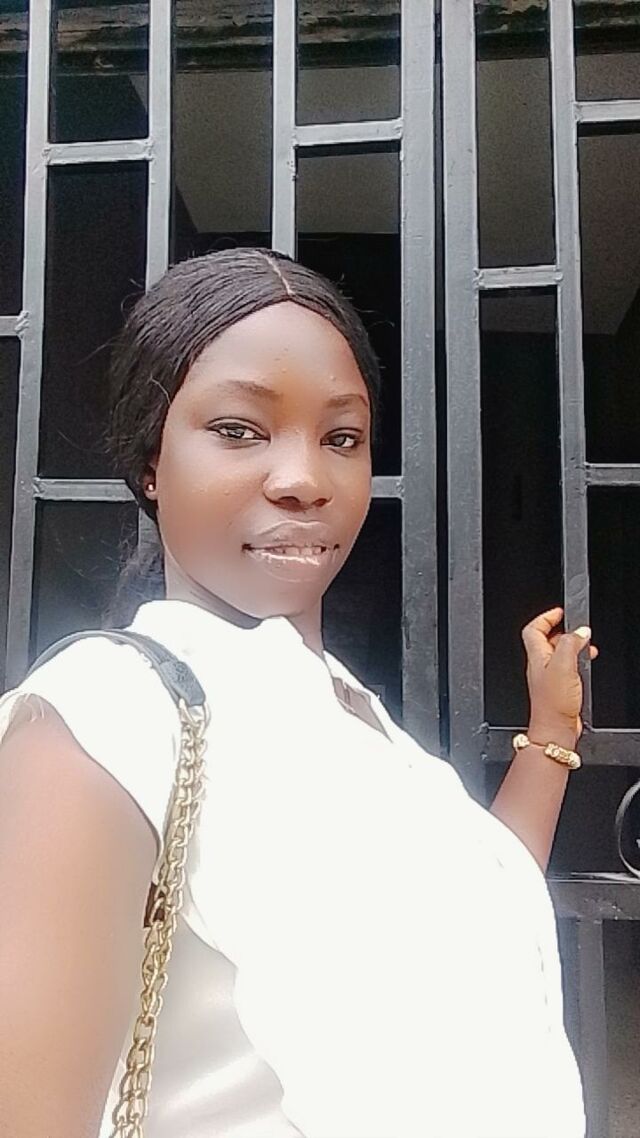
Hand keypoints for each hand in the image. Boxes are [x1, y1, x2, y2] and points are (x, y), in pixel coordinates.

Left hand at [521, 607, 598, 749]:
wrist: (556, 729)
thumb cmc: (553, 703)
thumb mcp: (563, 666)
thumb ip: (570, 644)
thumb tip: (580, 631)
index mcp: (537, 656)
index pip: (533, 629)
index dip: (545, 617)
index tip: (559, 612)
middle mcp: (540, 665)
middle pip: (546, 639)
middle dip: (562, 630)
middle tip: (576, 628)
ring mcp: (549, 677)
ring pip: (559, 653)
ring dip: (572, 646)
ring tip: (585, 645)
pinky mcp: (559, 687)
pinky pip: (567, 667)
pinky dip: (577, 661)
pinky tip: (585, 665)